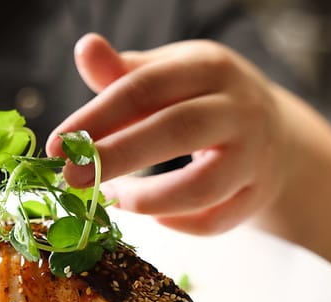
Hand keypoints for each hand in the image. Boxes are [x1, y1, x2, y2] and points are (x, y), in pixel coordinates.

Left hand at [46, 34, 287, 234]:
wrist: (272, 131)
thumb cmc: (200, 100)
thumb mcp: (167, 74)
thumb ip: (123, 72)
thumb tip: (84, 48)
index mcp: (209, 68)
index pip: (146, 87)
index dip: (98, 117)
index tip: (57, 144)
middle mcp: (240, 109)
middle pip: (177, 131)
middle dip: (117, 157)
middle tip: (71, 178)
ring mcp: (255, 155)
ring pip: (202, 187)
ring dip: (147, 199)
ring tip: (112, 198)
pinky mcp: (258, 195)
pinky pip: (217, 220)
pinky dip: (180, 225)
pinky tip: (153, 216)